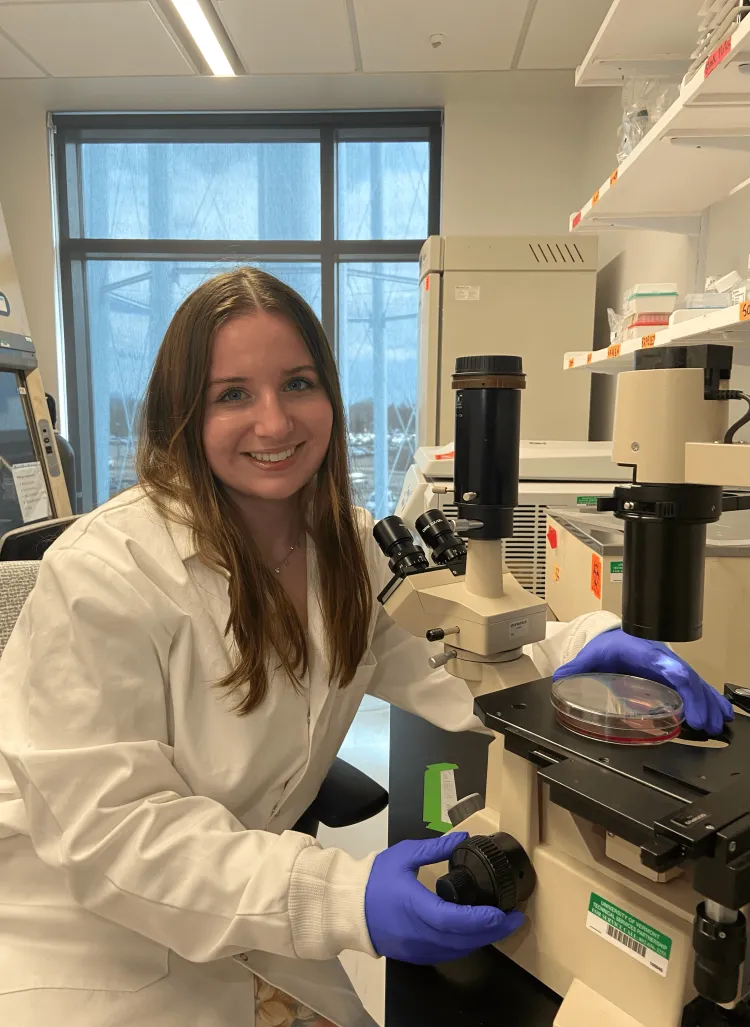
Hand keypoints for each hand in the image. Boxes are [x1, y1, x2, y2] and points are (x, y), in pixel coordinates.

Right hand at [364, 833, 523, 964]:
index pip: (455, 920)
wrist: (348, 906)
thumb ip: (436, 848)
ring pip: (457, 951)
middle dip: (493, 931)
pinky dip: (464, 946)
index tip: (502, 912)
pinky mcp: (415, 956)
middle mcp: (419, 934)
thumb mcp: (405, 855)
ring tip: (499, 925)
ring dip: (481, 940)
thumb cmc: (375, 879)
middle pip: (463, 940)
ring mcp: (417, 949)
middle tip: (515, 919)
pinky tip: (474, 934)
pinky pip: (446, 955)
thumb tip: (463, 836)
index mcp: (416, 907)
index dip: (481, 919)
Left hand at [553, 628, 733, 735]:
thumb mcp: (588, 657)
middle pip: (681, 673)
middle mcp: (657, 655)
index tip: (681, 679)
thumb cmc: (604, 647)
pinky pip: (696, 685)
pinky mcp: (675, 674)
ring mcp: (669, 664)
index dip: (668, 667)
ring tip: (716, 722)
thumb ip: (573, 670)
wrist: (614, 636)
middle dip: (694, 696)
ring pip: (693, 681)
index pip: (654, 657)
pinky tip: (721, 713)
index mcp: (635, 649)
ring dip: (706, 701)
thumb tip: (558, 680)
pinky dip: (710, 698)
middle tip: (703, 721)